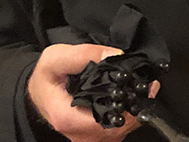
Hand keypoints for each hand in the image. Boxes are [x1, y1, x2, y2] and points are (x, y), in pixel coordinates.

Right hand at [27, 43, 158, 140]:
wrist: (40, 90)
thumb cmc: (47, 76)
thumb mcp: (56, 57)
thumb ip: (84, 54)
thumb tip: (114, 55)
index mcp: (67, 118)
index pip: (103, 121)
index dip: (125, 107)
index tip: (137, 89)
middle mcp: (79, 134)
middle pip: (116, 128)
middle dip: (134, 107)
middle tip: (148, 87)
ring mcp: (87, 137)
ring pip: (120, 131)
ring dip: (135, 111)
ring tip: (144, 89)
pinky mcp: (95, 135)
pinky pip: (118, 130)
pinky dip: (130, 114)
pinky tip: (134, 98)